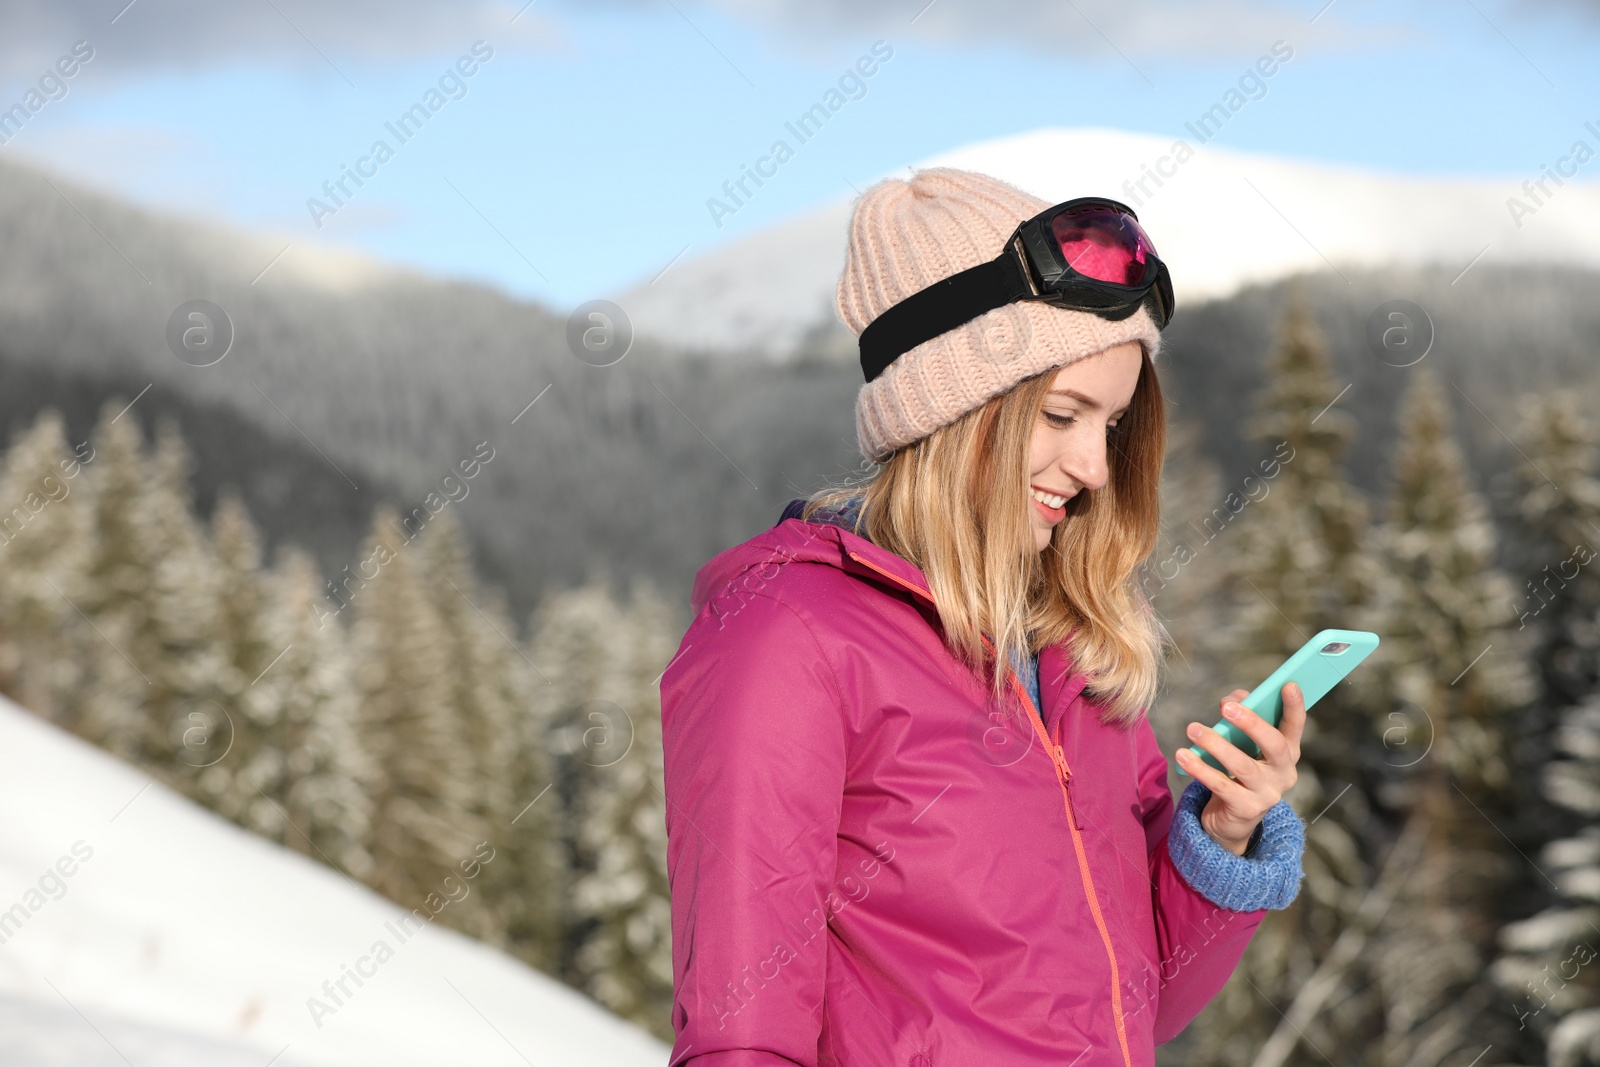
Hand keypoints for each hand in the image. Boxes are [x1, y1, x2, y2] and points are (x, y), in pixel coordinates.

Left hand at [1175, 683, 1304, 855]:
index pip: (1295, 727)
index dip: (1295, 706)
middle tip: (1226, 707)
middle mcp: (1284, 773)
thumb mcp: (1242, 744)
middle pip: (1273, 745)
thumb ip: (1239, 716)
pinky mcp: (1246, 809)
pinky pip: (1221, 785)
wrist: (1231, 818)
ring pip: (1242, 765)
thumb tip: (1228, 702)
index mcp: (1287, 752)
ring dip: (1216, 744)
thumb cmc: (1238, 769)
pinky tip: (1183, 755)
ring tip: (1192, 729)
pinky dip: (1200, 768)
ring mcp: (1267, 794)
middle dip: (1251, 723)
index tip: (1289, 684)